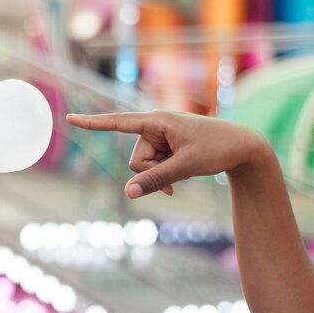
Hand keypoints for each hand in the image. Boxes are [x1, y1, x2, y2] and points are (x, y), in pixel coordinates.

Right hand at [66, 110, 270, 198]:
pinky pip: (153, 168)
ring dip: (160, 175)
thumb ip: (154, 180)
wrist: (243, 148)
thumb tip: (126, 193)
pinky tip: (181, 177)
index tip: (70, 119)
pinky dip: (164, 176)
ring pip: (144, 166)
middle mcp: (155, 127)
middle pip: (135, 159)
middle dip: (152, 171)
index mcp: (157, 121)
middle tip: (179, 171)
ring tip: (185, 172)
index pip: (118, 122)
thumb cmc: (217, 149)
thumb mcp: (184, 167)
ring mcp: (161, 138)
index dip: (93, 124)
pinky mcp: (167, 148)